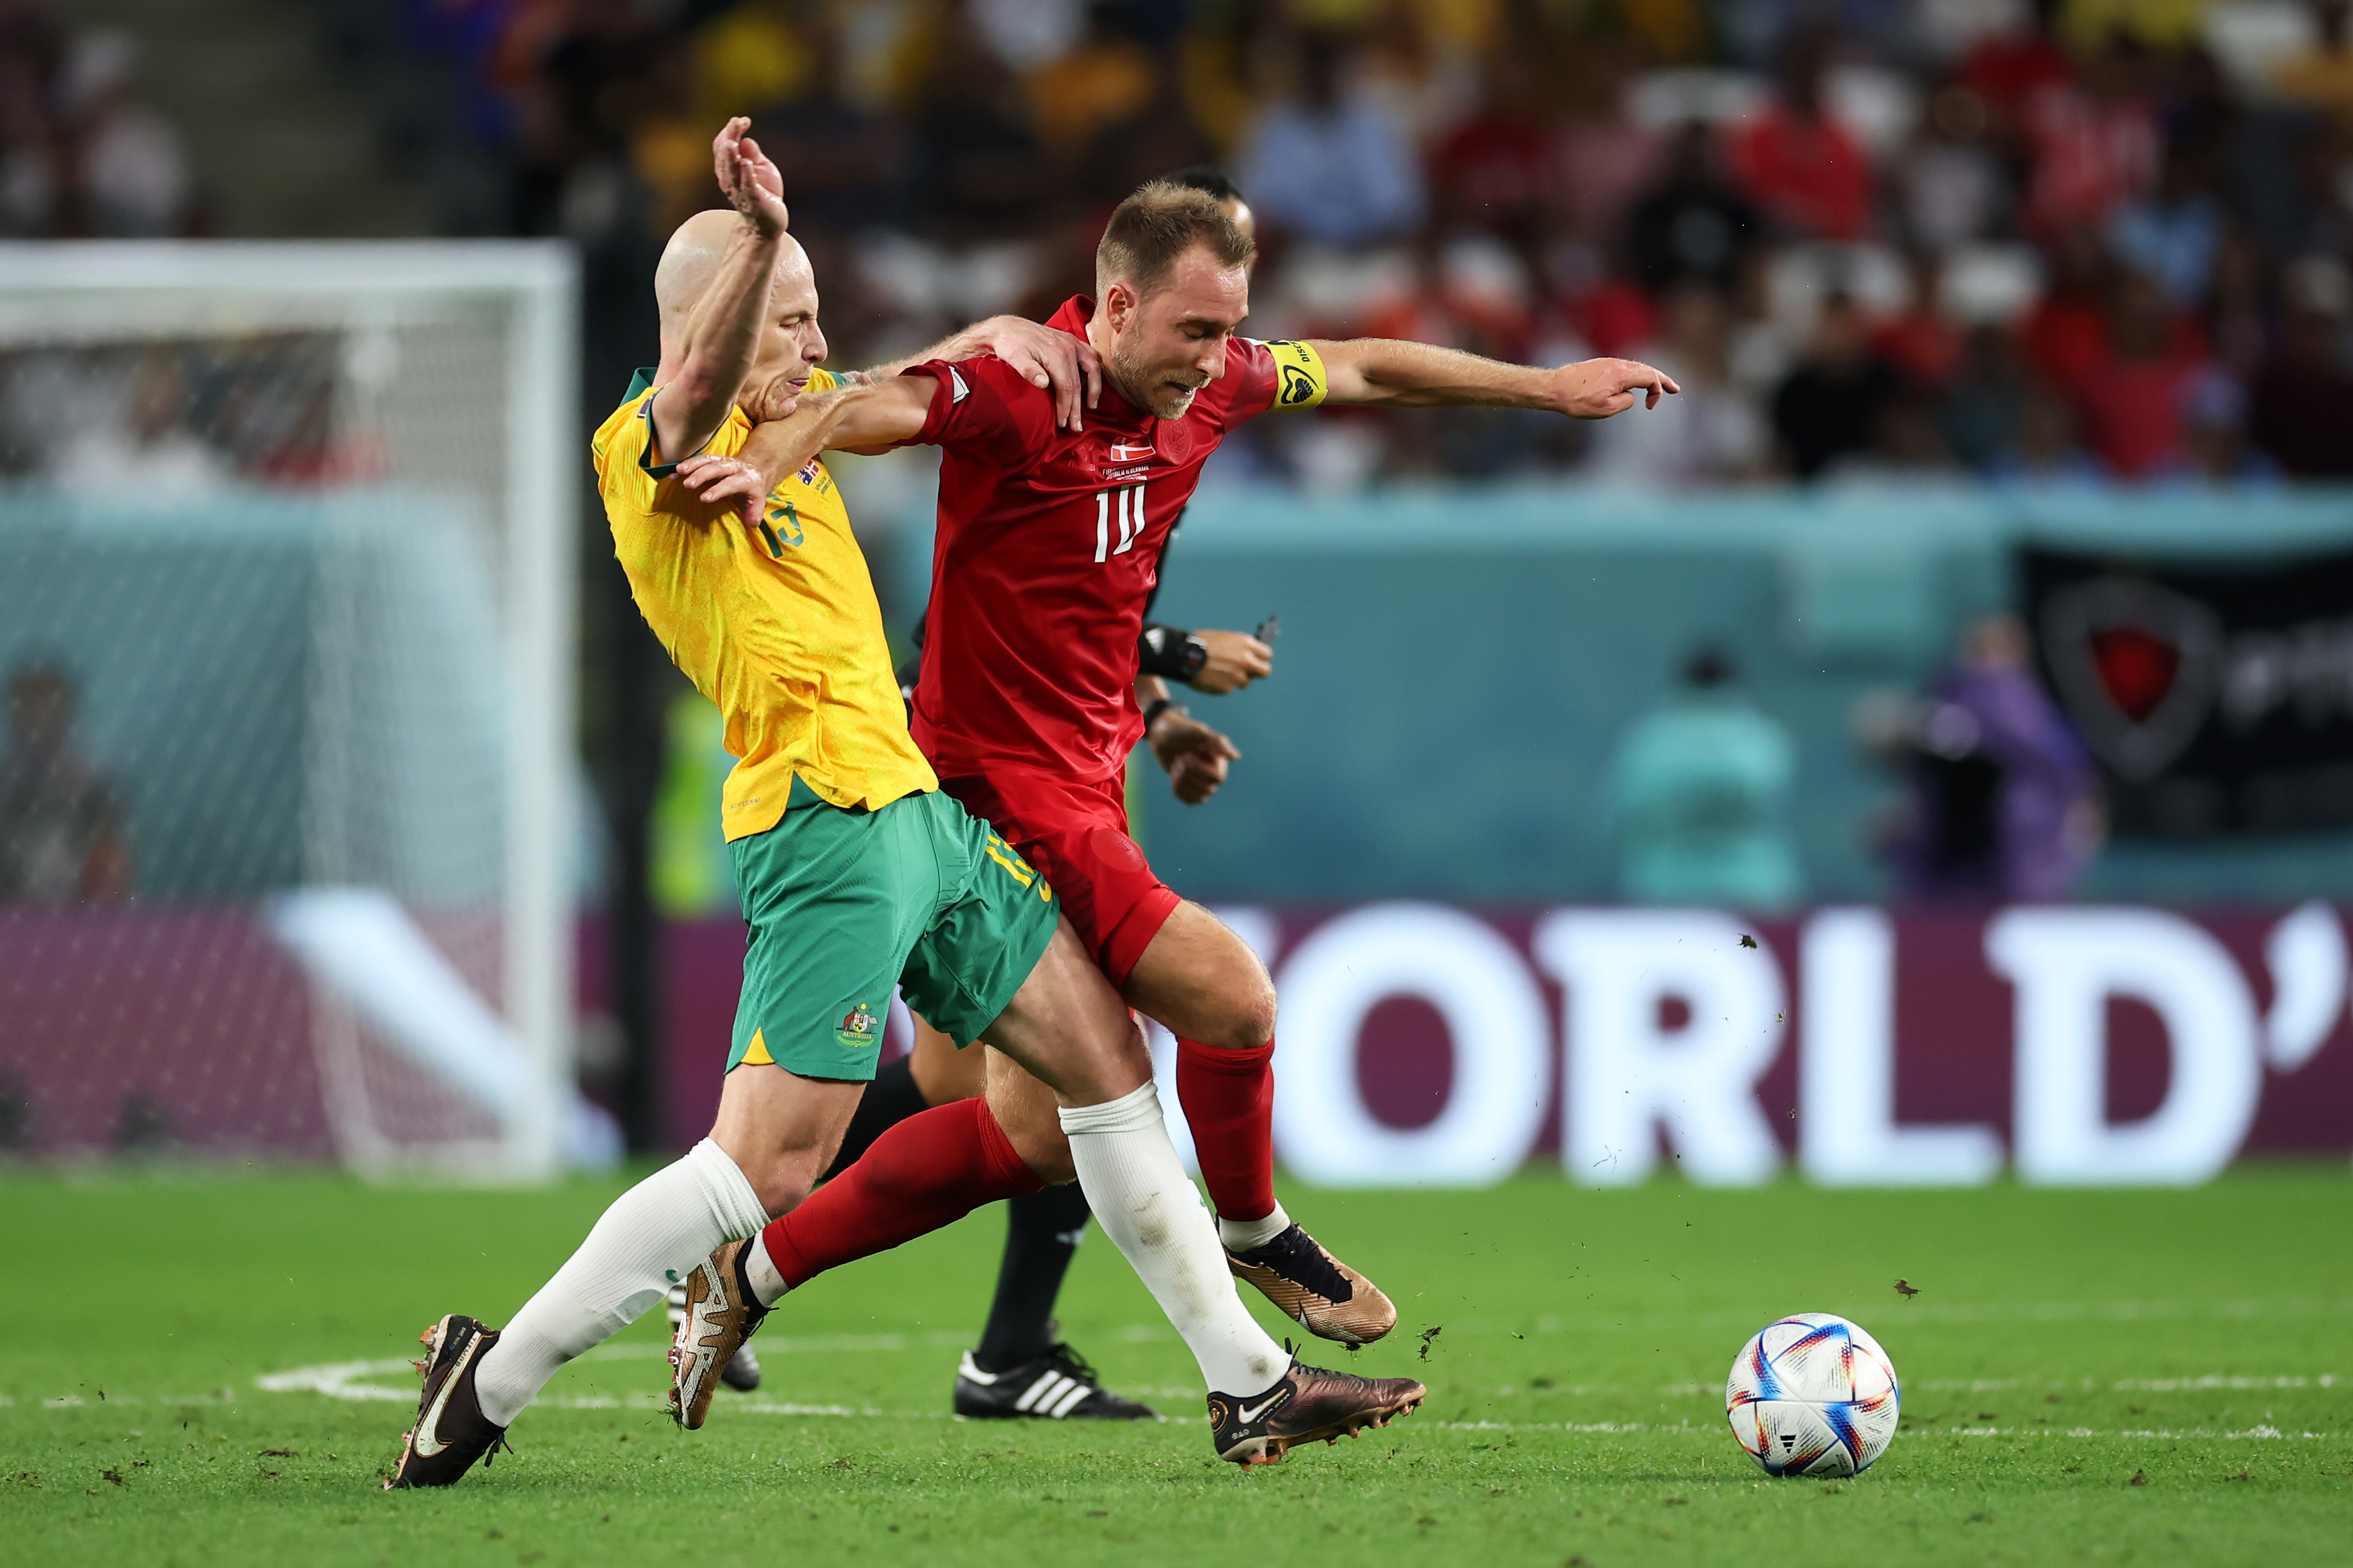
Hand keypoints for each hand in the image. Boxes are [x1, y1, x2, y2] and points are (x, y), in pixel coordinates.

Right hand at [672, 452, 769, 527]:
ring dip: (692, 464)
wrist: (754, 472)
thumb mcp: (758, 503)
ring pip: (707, 460)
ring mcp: (723, 461)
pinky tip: (674, 471)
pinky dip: (687, 464)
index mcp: (747, 479)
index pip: (731, 483)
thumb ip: (755, 513)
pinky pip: (700, 459)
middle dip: (702, 475)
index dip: (718, 490)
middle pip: (717, 468)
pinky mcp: (714, 459)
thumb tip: (753, 522)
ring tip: (678, 471)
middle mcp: (735, 467)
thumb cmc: (752, 492)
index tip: (703, 498)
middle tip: (687, 484)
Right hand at [713, 116, 786, 236]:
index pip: (723, 146)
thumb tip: (746, 139)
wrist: (767, 224)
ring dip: (731, 157)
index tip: (743, 120)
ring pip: (730, 172)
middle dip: (729, 137)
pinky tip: (746, 163)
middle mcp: (729, 180)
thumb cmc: (764, 193)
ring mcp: (740, 192)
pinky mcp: (753, 202)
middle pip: (724, 155)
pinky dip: (746, 175)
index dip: (730, 131)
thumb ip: (753, 154)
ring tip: (733, 142)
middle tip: (737, 122)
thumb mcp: (761, 168)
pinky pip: (747, 187)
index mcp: (729, 169)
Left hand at [952, 315, 1100, 430]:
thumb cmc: (1009, 344)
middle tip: (1076, 426)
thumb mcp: (1013, 357)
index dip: (1066, 407)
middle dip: (1077, 407)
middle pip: (1078, 382)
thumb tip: (1044, 383)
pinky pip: (1090, 356)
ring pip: (1092, 368)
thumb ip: (1028, 370)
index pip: (1067, 387)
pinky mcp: (1070, 340)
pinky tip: (1090, 383)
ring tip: (1091, 406)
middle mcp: (1068, 346)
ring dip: (1094, 389)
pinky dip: (1093, 371)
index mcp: (1056, 353)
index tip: (1063, 422)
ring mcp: (1071, 342)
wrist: (1006, 328)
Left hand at [1149, 710, 1239, 804]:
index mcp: (1220, 760)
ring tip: (1177, 765)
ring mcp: (1206, 785)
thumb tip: (1236, 757)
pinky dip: (1178, 789)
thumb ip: (1217, 742)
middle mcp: (1216, 774)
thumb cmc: (1181, 732)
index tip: (1186, 755)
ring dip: (1181, 781)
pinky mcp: (1194, 793)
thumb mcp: (1197, 732)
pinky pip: (1190, 801)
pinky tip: (1175, 775)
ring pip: (1199, 797)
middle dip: (1187, 774)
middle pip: (1207, 788)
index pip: (1217, 778)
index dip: (1197, 769)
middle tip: (1180, 758)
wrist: (1163, 737)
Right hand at [1185, 629, 1273, 694]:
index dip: (1261, 658)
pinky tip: (1212, 677)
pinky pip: (1230, 687)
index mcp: (1246, 644)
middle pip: (1265, 671)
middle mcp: (1246, 660)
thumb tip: (1248, 653)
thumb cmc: (1200, 643)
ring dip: (1238, 679)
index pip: (1267, 655)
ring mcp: (1237, 676)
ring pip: (1246, 682)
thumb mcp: (1225, 637)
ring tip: (1222, 672)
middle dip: (1258, 671)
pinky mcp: (1227, 688)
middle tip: (1248, 671)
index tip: (1256, 660)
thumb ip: (1240, 647)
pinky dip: (1224, 684)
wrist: (1184, 656)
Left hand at [1550, 358, 1679, 418]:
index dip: (1657, 391)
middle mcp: (1618, 364)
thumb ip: (1626, 401)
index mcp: (1622, 374)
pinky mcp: (1601, 365)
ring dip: (1650, 376)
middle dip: (1662, 379)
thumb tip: (1630, 396)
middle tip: (1675, 389)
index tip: (1651, 407)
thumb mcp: (1606, 409)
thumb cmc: (1577, 400)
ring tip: (1660, 385)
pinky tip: (1636, 382)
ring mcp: (1609, 362)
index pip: (1650, 378)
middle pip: (1647, 369)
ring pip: (1636, 367)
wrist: (1554, 388)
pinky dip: (1636, 375)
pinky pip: (1625, 368)